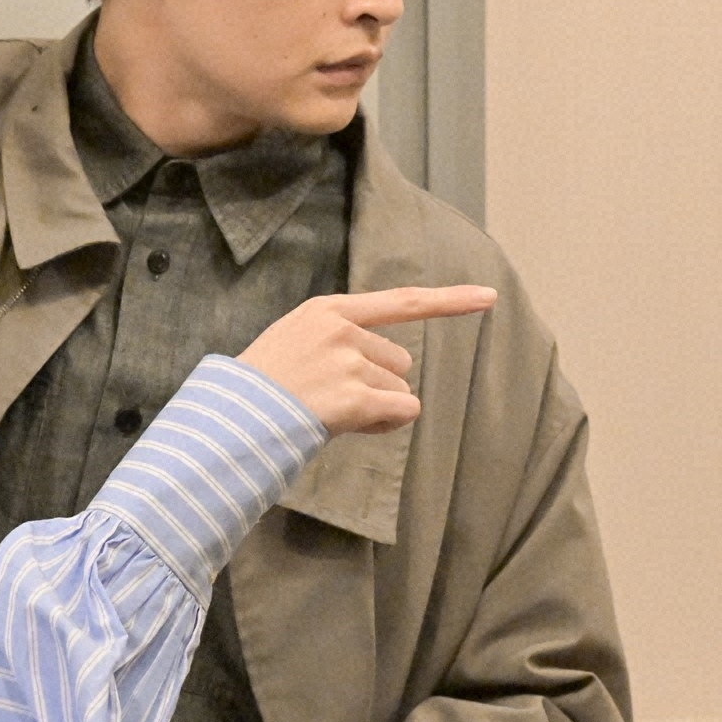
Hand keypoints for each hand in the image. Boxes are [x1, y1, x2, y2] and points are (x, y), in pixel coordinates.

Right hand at [239, 285, 495, 434]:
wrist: (231, 416)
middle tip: (330, 398)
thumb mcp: (293, 343)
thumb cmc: (258, 387)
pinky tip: (347, 424)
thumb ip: (339, 343)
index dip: (449, 301)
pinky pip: (401, 410)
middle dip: (376, 383)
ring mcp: (349, 361)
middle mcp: (342, 329)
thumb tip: (393, 378)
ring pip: (398, 388)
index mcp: (327, 310)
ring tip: (326, 411)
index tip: (490, 298)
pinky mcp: (354, 396)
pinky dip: (385, 422)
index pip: (400, 301)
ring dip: (375, 406)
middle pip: (398, 360)